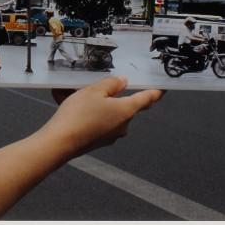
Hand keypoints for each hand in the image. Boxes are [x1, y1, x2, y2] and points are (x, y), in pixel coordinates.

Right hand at [39, 77, 162, 159]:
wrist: (60, 142)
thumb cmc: (79, 114)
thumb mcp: (94, 91)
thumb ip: (111, 84)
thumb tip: (123, 82)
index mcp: (127, 111)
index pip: (147, 99)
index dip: (156, 92)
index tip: (163, 89)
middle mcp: (123, 125)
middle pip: (125, 106)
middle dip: (114, 96)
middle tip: (98, 86)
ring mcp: (111, 136)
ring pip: (109, 114)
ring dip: (98, 105)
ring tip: (77, 95)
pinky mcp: (99, 142)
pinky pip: (98, 123)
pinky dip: (89, 114)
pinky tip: (71, 108)